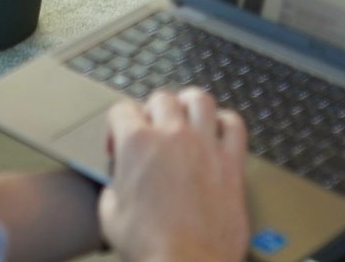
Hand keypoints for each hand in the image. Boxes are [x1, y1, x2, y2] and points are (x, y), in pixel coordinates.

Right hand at [99, 89, 251, 261]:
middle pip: (161, 98)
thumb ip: (115, 185)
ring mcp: (205, 147)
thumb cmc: (150, 246)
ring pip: (200, 100)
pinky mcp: (232, 163)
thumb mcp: (109, 212)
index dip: (115, 126)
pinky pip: (235, 125)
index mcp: (137, 144)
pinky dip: (225, 123)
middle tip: (150, 132)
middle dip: (151, 112)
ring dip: (188, 105)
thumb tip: (121, 182)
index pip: (122, 110)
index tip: (118, 144)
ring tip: (184, 118)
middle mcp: (173, 137)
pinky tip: (217, 132)